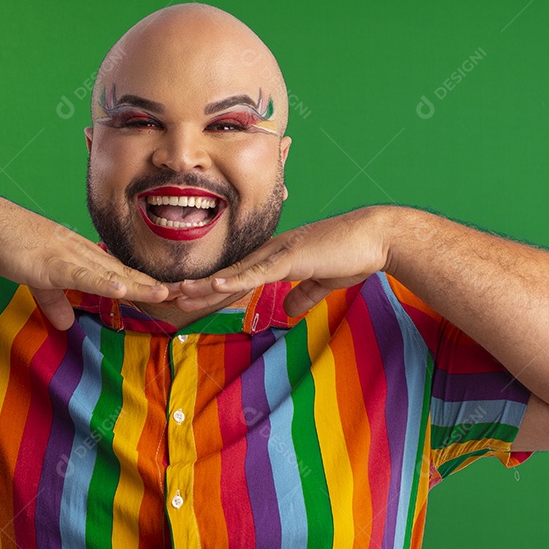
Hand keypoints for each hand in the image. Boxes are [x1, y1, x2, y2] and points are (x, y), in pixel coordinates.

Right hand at [0, 194, 170, 329]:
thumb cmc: (9, 245)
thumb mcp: (36, 278)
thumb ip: (54, 300)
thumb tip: (65, 323)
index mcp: (79, 255)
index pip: (118, 272)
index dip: (144, 283)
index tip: (168, 294)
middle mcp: (80, 252)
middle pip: (123, 272)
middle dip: (152, 285)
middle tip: (182, 295)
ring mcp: (68, 255)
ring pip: (109, 272)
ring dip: (137, 284)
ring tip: (164, 294)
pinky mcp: (51, 262)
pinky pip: (81, 274)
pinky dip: (102, 282)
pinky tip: (122, 287)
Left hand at [173, 206, 390, 315]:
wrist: (377, 238)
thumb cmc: (353, 255)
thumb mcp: (323, 282)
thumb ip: (304, 295)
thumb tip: (289, 310)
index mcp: (277, 257)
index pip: (239, 276)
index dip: (214, 289)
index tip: (192, 299)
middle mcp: (272, 252)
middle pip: (228, 273)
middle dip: (199, 287)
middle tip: (170, 298)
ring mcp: (279, 253)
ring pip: (236, 272)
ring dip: (207, 285)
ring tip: (180, 293)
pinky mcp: (292, 258)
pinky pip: (258, 272)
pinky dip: (236, 279)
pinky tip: (215, 285)